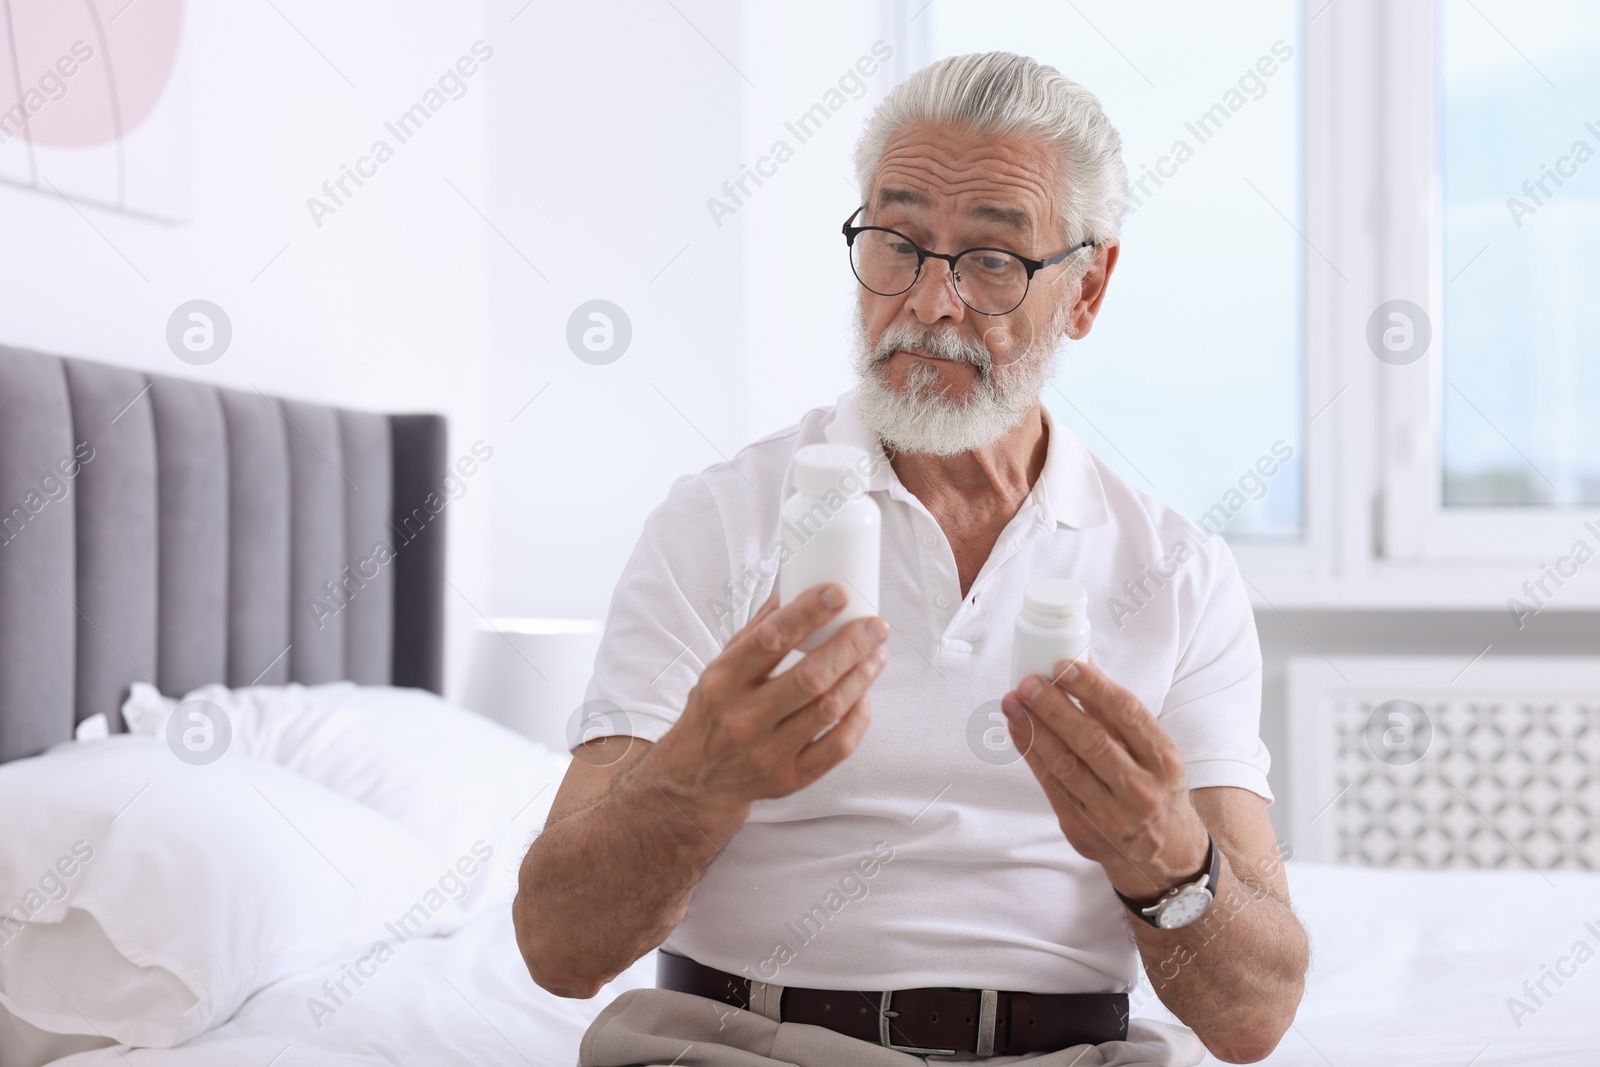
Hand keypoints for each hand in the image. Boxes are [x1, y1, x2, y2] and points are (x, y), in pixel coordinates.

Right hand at [650, 583, 889, 818]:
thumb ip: (757, 630)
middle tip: (875, 626)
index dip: (808, 613)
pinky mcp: (790, 778)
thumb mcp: (721, 667)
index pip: (771, 640)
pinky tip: (864, 695)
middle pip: (811, 677)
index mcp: (724, 681)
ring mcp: (767, 752)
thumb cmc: (715, 711)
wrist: (697, 778)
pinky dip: (858, 717)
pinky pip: (837, 747)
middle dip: (851, 646)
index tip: (838, 593)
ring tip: (876, 654)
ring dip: (861, 677)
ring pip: (829, 710)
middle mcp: (743, 718)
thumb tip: (792, 588)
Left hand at [1000, 657, 1208, 902]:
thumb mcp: (1154, 752)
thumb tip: (1082, 664)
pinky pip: (1050, 786)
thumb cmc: (1155, 789)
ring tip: (1013, 702)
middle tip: (1029, 682)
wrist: (1163, 855)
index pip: (1127, 714)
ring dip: (1033, 729)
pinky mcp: (1082, 828)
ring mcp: (1111, 814)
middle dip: (1054, 707)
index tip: (1064, 665)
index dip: (1093, 687)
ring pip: (1065, 765)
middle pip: (1091, 740)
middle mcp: (1141, 788)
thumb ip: (1118, 713)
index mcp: (1164, 760)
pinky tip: (1017, 730)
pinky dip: (1030, 753)